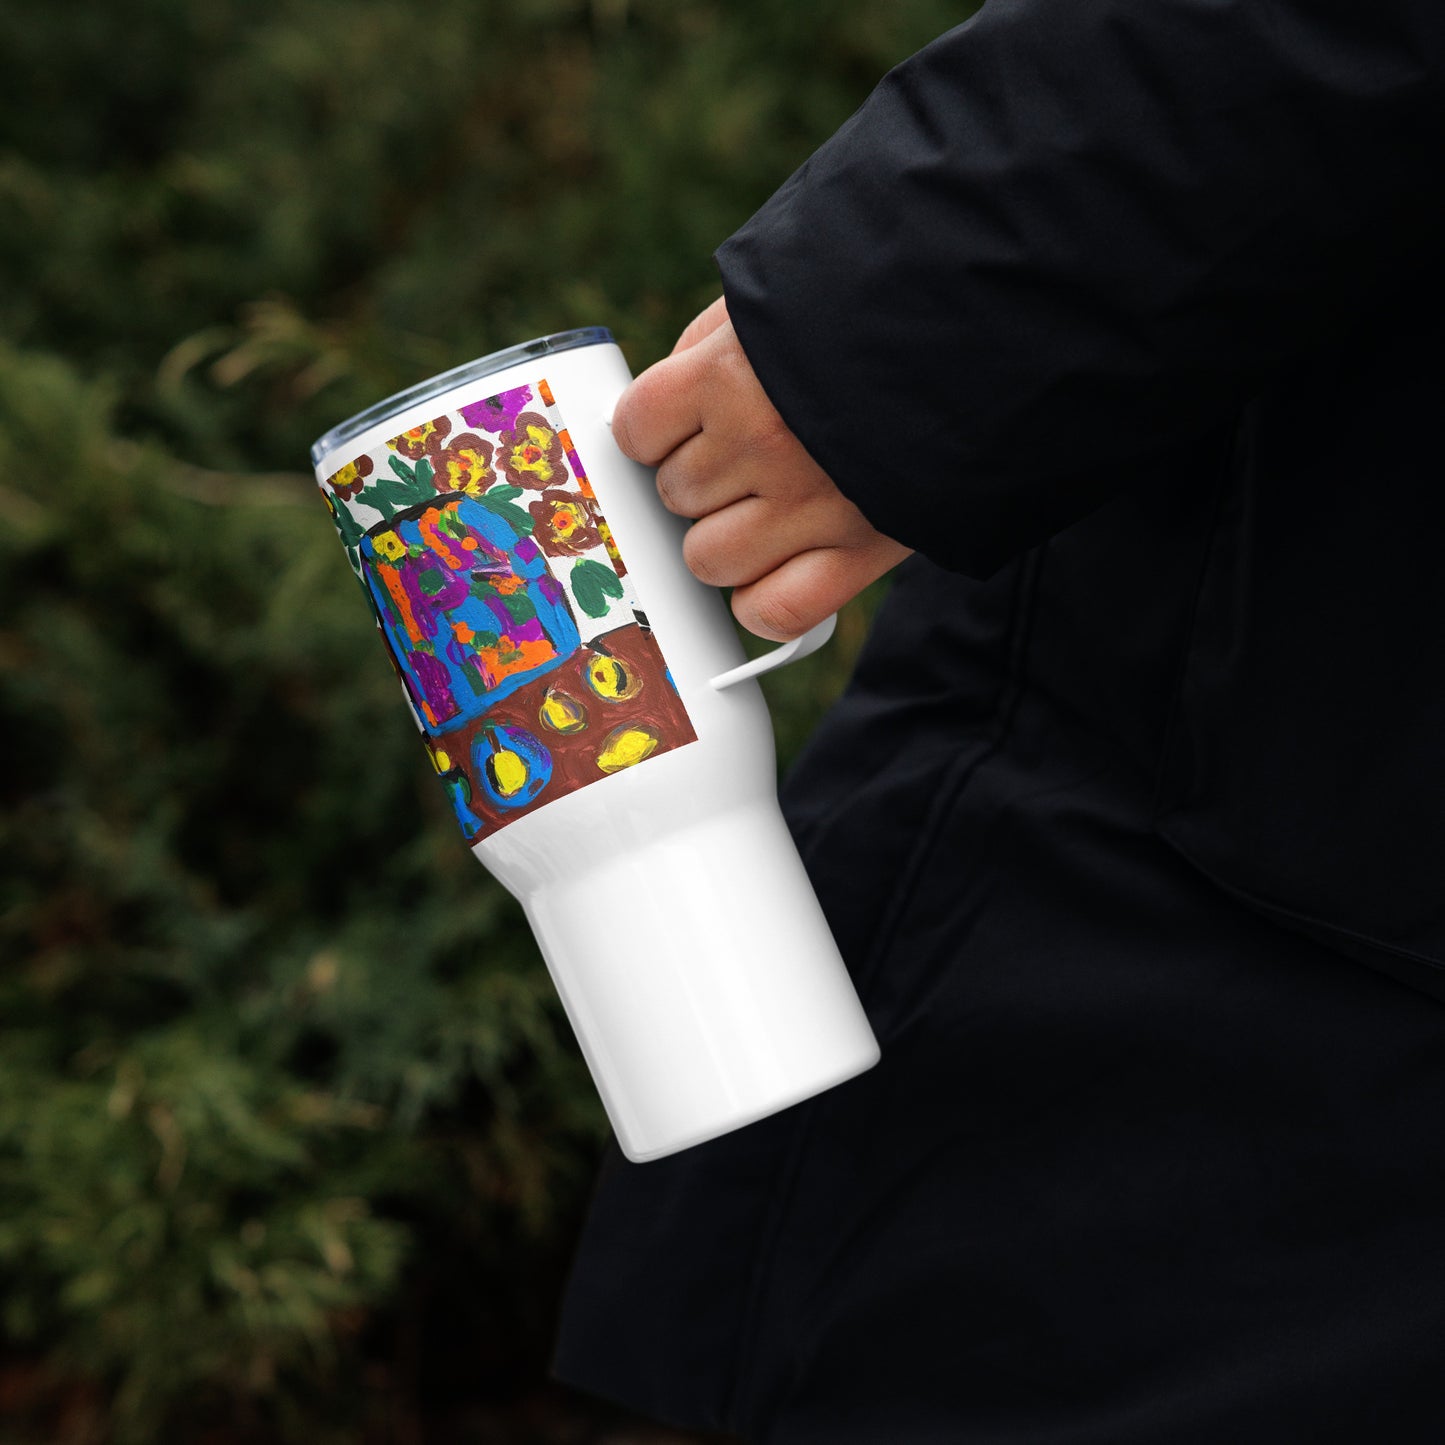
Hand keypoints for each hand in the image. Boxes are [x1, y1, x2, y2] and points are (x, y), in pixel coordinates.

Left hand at [610, 297, 911, 640]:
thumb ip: (707, 351)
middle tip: (750, 453)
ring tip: (771, 505)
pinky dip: (764, 602)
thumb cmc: (871, 313)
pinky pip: (772, 611)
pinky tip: (777, 569)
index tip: (682, 424)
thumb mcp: (775, 304)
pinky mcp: (858, 553)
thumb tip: (657, 414)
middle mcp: (763, 444)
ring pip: (708, 560)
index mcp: (730, 374)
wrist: (987, 338)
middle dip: (702, 477)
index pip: (637, 428)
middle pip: (675, 494)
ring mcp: (810, 506)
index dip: (655, 429)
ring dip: (727, 540)